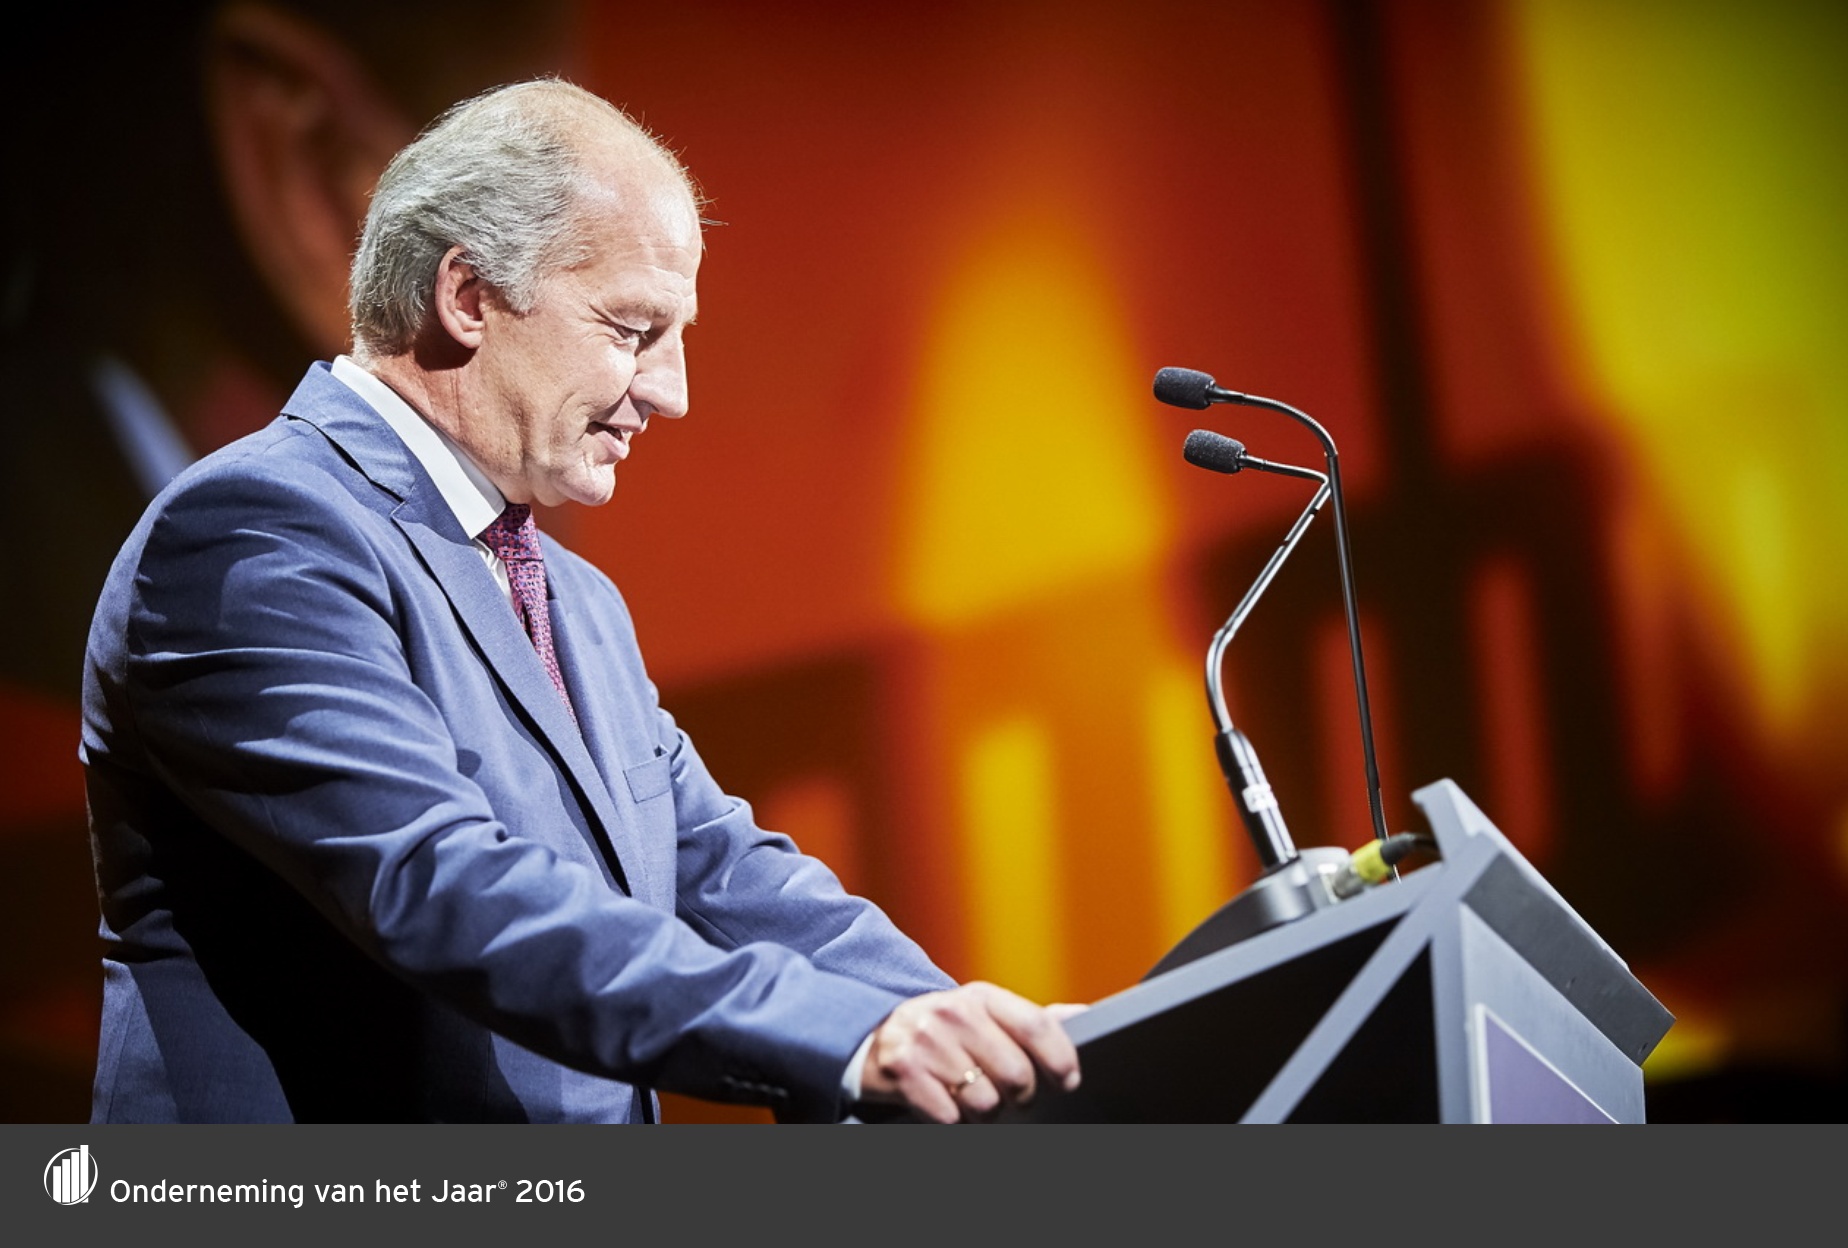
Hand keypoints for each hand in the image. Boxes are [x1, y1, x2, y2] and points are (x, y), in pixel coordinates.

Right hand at [858, 982, 1082, 1123]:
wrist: (877, 1038)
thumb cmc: (947, 1033)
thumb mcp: (986, 1015)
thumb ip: (1031, 1021)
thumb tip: (1082, 1016)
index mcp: (981, 996)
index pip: (1035, 1025)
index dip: (1060, 1058)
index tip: (1068, 1080)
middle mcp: (953, 1012)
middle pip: (1016, 1073)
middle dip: (1021, 1095)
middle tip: (1011, 1095)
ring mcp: (926, 1041)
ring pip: (985, 1102)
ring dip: (984, 1112)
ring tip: (971, 1097)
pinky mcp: (902, 1071)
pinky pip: (950, 1117)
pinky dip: (953, 1120)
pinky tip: (945, 1102)